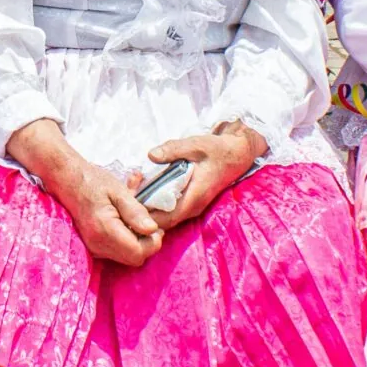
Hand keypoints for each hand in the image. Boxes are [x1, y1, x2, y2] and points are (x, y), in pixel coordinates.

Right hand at [6, 119, 162, 265]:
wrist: (65, 180)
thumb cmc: (92, 182)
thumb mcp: (118, 191)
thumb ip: (135, 212)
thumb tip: (152, 229)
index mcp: (105, 230)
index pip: (138, 253)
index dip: (153, 242)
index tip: (156, 226)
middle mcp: (97, 244)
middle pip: (133, 259)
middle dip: (146, 243)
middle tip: (148, 222)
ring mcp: (92, 247)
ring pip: (125, 256)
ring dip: (136, 242)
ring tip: (135, 219)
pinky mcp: (91, 246)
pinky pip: (115, 251)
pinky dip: (125, 240)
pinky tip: (123, 223)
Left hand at [140, 121, 267, 231]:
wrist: (237, 154)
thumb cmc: (217, 150)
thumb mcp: (195, 144)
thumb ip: (173, 149)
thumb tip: (150, 155)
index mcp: (193, 198)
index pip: (163, 219)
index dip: (143, 215)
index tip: (129, 197)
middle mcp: (191, 208)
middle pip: (159, 221)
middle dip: (140, 209)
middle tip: (129, 185)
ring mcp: (190, 207)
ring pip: (163, 216)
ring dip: (146, 205)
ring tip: (135, 182)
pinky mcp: (188, 202)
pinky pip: (168, 209)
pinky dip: (155, 200)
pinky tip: (145, 183)